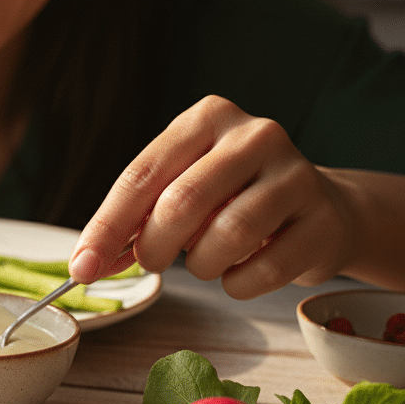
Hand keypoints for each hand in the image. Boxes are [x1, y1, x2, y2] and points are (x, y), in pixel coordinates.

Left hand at [69, 95, 353, 299]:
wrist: (316, 210)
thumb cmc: (229, 201)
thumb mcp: (175, 194)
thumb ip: (130, 223)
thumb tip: (84, 264)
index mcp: (206, 119)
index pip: (141, 176)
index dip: (106, 227)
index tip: (81, 268)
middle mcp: (254, 135)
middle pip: (181, 203)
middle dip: (154, 248)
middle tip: (153, 263)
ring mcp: (296, 174)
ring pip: (226, 236)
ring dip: (201, 266)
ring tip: (206, 261)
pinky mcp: (323, 219)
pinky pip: (264, 269)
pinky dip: (238, 284)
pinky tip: (240, 272)